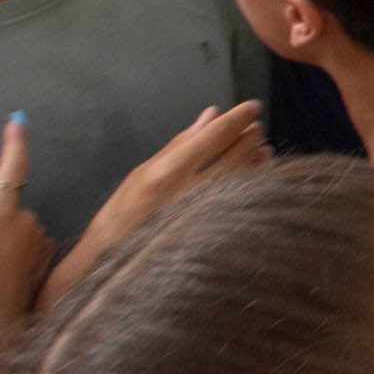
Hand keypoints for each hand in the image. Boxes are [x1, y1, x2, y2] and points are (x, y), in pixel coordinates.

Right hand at [47, 102, 269, 308]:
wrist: (112, 266)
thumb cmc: (121, 217)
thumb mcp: (141, 174)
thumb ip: (179, 144)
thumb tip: (210, 115)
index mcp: (167, 174)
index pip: (215, 136)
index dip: (239, 118)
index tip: (253, 107)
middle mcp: (191, 193)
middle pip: (237, 154)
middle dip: (250, 137)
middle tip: (255, 129)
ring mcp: (208, 216)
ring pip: (248, 178)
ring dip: (258, 158)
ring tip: (261, 150)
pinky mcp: (219, 234)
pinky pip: (247, 202)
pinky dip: (257, 184)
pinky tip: (258, 177)